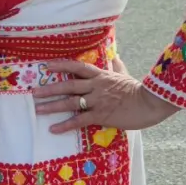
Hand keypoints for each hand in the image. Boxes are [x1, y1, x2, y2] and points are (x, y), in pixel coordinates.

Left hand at [30, 59, 179, 134]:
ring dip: (52, 106)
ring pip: (71, 102)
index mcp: (101, 76)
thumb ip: (117, 66)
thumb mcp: (125, 75)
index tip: (45, 66)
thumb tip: (114, 55)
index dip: (61, 65)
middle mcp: (96, 86)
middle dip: (50, 89)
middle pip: (69, 85)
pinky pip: (80, 120)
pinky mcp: (102, 115)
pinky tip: (53, 129)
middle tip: (34, 92)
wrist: (152, 102)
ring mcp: (98, 101)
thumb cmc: (139, 90)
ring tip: (37, 109)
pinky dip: (65, 125)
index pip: (77, 67)